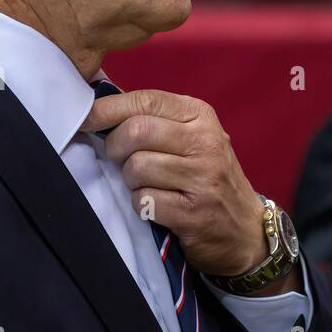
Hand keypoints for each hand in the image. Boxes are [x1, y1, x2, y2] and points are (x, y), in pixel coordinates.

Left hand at [82, 89, 270, 277]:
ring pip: (136, 167)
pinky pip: (144, 200)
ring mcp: (203, 178)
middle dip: (115, 148)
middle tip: (120, 161)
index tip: (86, 119)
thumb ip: (153, 120)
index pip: (145, 101)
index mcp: (200, 115)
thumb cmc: (207, 177)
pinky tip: (155, 206)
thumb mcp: (191, 138)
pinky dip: (140, 205)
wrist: (245, 230)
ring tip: (145, 185)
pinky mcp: (194, 212)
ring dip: (129, 180)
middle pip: (136, 132)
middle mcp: (205, 142)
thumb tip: (98, 105)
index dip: (108, 110)